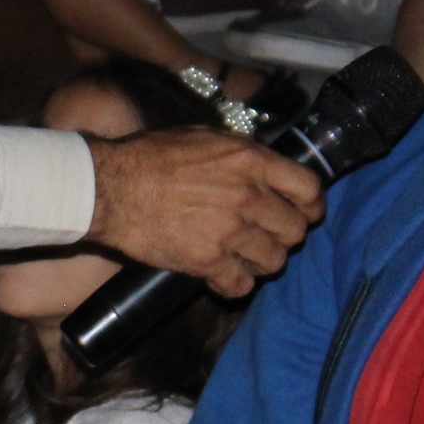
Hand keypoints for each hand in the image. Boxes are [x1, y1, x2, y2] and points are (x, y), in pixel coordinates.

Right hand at [84, 128, 323, 298]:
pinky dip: (234, 284)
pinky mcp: (208, 261)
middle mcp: (247, 195)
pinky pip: (241, 286)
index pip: (309, 188)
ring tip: (244, 257)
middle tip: (267, 236)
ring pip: (274, 261)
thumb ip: (241, 154)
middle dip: (285, 236)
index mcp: (250, 160)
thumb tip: (264, 168)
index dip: (312, 205)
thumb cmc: (151, 156)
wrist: (111, 187)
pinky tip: (222, 275)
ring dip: (262, 262)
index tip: (306, 212)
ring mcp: (229, 230)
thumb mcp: (204, 137)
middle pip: (296, 230)